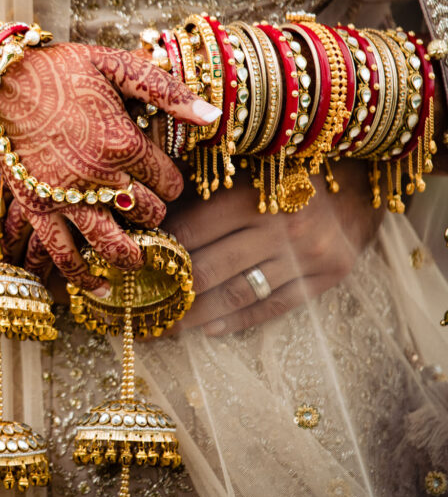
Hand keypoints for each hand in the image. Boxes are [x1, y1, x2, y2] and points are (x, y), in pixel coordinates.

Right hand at [0, 42, 220, 289]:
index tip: (163, 177)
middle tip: (145, 203)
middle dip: (152, 211)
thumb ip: (167, 90)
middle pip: (146, 212)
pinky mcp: (37, 207)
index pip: (169, 181)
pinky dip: (82, 276)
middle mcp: (99, 176)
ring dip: (130, 253)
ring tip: (136, 257)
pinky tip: (99, 289)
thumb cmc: (60, 68)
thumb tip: (213, 114)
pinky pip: (63, 253)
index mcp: (124, 142)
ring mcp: (66, 196)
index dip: (171, 182)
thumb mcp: (116, 65)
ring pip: (112, 243)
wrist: (1, 79)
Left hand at [165, 160, 381, 335]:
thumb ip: (202, 189)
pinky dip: (240, 320)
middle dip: (173, 293)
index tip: (135, 269)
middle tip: (144, 310)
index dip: (161, 253)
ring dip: (200, 315)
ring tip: (171, 327)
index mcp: (252, 193)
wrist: (362, 181)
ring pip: (240, 294)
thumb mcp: (246, 166)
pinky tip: (211, 329)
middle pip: (211, 269)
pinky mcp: (328, 276)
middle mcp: (280, 226)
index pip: (193, 232)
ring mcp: (307, 255)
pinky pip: (275, 306)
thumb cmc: (287, 170)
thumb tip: (150, 214)